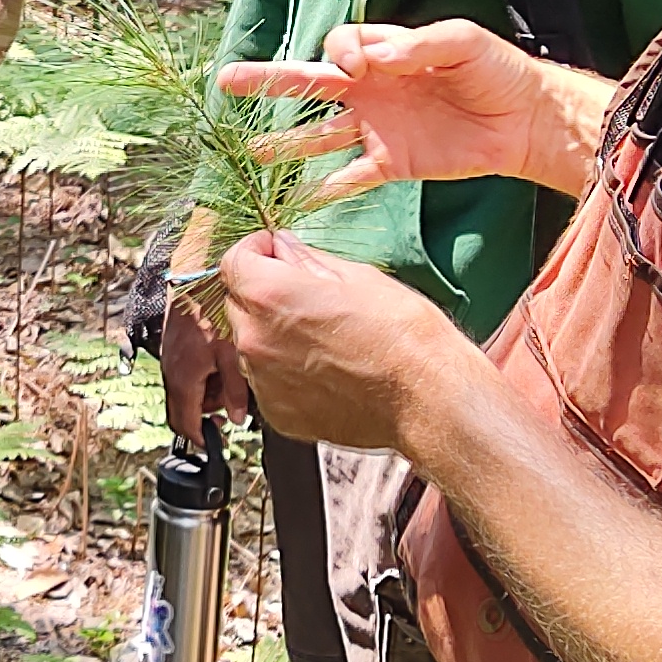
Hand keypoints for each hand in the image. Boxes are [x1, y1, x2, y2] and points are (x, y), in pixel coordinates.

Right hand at [157, 285, 248, 439]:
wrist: (197, 276)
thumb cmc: (215, 311)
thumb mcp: (233, 354)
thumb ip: (236, 390)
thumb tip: (237, 419)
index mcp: (185, 380)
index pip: (184, 424)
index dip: (200, 438)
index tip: (214, 443)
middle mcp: (172, 372)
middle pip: (185, 409)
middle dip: (208, 412)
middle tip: (232, 403)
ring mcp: (171, 358)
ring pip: (186, 390)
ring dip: (207, 392)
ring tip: (230, 375)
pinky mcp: (174, 345)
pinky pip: (186, 371)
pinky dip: (203, 374)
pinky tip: (220, 358)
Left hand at [209, 231, 475, 454]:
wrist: (427, 399)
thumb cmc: (403, 336)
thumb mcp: (359, 278)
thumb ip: (308, 261)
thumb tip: (284, 248)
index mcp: (271, 296)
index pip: (233, 262)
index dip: (253, 252)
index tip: (272, 252)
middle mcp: (256, 340)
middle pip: (238, 304)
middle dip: (262, 293)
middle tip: (305, 296)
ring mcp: (264, 382)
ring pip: (252, 345)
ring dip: (272, 335)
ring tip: (322, 338)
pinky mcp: (278, 414)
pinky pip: (267, 382)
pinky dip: (285, 373)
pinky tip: (325, 370)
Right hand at [219, 19, 608, 200]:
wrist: (526, 121)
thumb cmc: (497, 71)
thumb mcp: (464, 43)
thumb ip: (418, 45)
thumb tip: (374, 58)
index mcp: (385, 53)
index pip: (339, 46)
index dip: (339, 53)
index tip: (354, 65)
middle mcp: (372, 90)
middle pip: (309, 84)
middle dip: (268, 82)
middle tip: (226, 81)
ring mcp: (378, 129)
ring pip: (319, 135)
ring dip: (286, 143)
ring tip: (252, 152)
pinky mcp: (392, 164)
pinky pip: (349, 178)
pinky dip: (324, 191)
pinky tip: (297, 201)